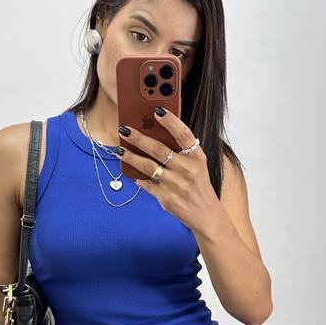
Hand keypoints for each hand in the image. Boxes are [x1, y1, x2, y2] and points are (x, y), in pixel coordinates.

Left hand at [117, 108, 219, 234]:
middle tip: (124, 129)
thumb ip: (182, 152)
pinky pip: (147, 184)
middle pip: (159, 149)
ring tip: (119, 149)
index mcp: (197, 157)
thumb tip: (154, 135)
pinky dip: (137, 178)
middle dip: (138, 137)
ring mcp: (177, 185)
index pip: (184, 134)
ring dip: (131, 156)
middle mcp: (188, 170)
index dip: (171, 121)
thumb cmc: (198, 185)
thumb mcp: (197, 166)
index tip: (157, 110)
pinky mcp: (167, 198)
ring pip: (148, 166)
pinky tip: (130, 173)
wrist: (206, 214)